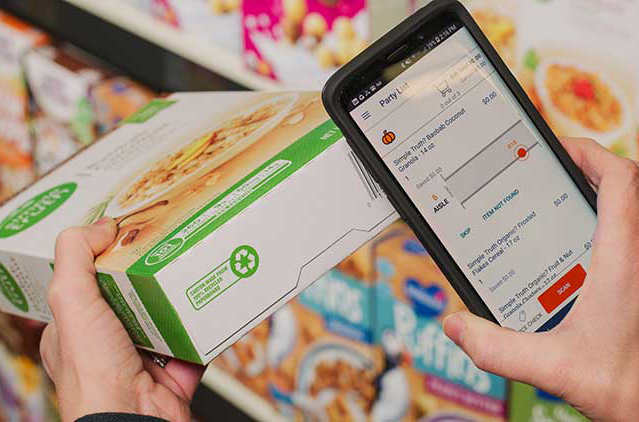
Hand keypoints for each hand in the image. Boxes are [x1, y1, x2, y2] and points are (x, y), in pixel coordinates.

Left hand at [40, 219, 205, 421]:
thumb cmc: (94, 375)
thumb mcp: (70, 304)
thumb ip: (76, 258)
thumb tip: (99, 225)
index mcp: (78, 328)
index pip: (92, 280)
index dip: (110, 255)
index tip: (132, 233)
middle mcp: (111, 341)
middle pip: (136, 293)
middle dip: (154, 272)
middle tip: (172, 245)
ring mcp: (146, 355)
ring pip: (168, 313)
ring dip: (182, 294)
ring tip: (197, 265)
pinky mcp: (177, 368)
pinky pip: (197, 337)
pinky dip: (207, 323)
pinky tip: (214, 300)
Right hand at [443, 138, 638, 421]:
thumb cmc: (628, 389)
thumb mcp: (554, 369)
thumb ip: (498, 349)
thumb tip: (456, 325)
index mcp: (623, 261)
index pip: (621, 182)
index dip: (591, 154)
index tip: (559, 149)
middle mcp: (638, 258)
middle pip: (627, 188)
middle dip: (590, 169)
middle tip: (551, 172)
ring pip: (629, 212)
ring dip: (600, 197)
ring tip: (558, 202)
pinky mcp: (636, 285)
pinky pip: (626, 239)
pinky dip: (604, 227)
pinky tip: (572, 252)